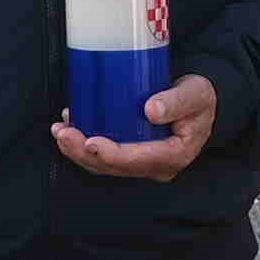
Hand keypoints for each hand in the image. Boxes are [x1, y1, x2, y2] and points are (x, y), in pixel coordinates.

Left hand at [51, 70, 220, 179]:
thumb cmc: (199, 97)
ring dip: (78, 150)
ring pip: (104, 164)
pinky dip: (83, 144)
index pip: (137, 160)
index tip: (91, 141)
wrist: (199, 101)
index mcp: (174, 155)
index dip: (111, 154)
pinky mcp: (130, 154)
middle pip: (114, 166)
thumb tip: (151, 110)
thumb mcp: (196, 94)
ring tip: (60, 130)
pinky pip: (103, 155)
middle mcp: (156, 165)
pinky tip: (70, 127)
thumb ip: (177, 101)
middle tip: (63, 133)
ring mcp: (141, 162)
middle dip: (84, 152)